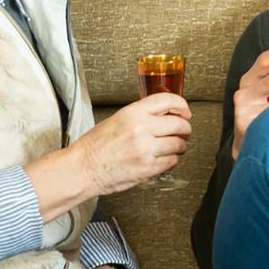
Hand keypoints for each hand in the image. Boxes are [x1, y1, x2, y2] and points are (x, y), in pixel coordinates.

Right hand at [70, 93, 191, 194]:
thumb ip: (143, 114)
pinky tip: (163, 159)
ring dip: (180, 146)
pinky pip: (172, 161)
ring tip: (173, 147)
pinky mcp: (148, 168)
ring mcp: (146, 149)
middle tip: (183, 132)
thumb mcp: (118, 118)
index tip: (185, 112)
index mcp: (133, 112)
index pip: (168, 101)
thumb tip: (166, 114)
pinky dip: (172, 160)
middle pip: (179, 124)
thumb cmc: (96, 145)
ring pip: (179, 144)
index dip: (182, 106)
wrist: (83, 168)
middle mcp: (142, 128)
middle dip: (184, 128)